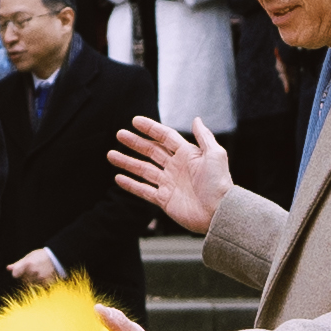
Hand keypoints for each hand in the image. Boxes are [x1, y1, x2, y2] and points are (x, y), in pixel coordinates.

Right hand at [111, 112, 232, 237]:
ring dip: (127, 162)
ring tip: (111, 154)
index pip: (165, 137)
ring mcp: (168, 183)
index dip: (150, 129)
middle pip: (151, 151)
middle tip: (119, 135)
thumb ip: (204, 136)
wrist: (219, 212)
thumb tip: (196, 119)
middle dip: (135, 143)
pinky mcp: (164, 200)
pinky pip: (143, 190)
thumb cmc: (219, 183)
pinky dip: (130, 185)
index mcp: (187, 154)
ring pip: (143, 170)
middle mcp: (176, 167)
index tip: (134, 121)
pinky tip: (118, 178)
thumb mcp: (215, 154)